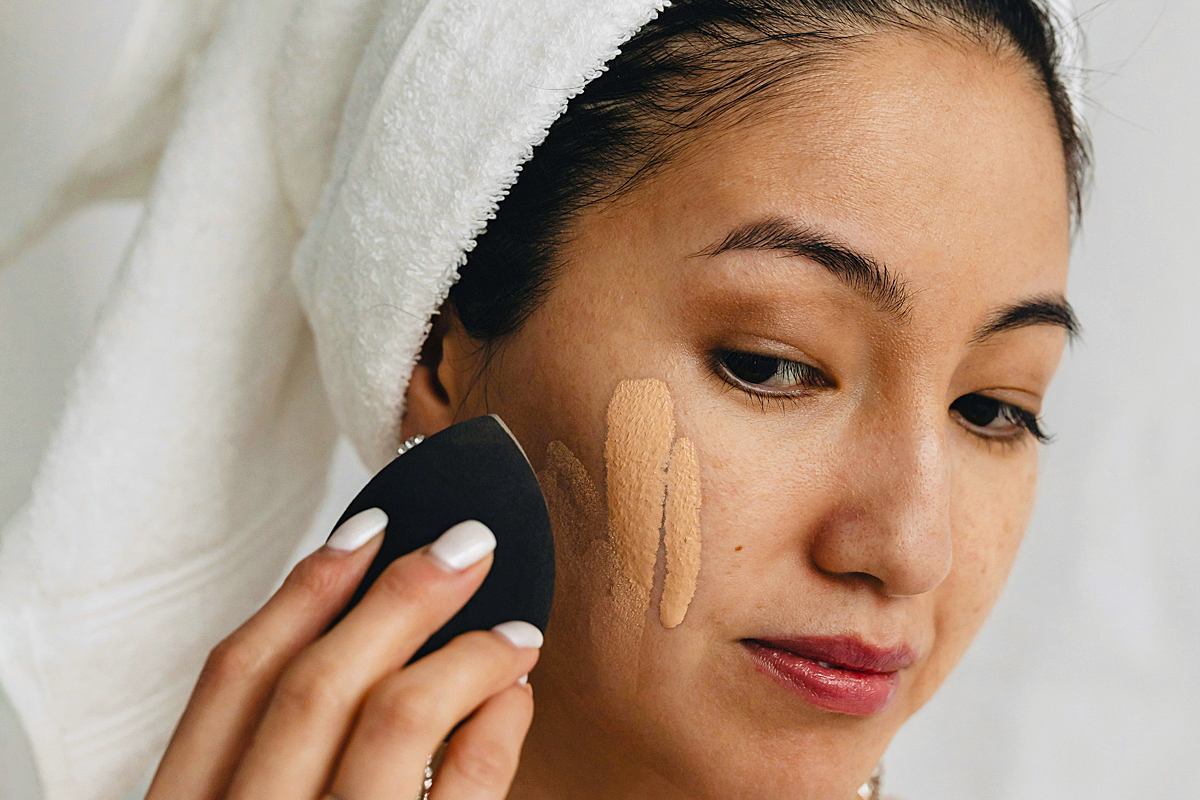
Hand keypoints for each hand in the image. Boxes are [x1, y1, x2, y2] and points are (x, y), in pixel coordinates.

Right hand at [147, 510, 539, 799]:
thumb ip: (267, 752)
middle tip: (465, 544)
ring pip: (393, 721)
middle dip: (397, 598)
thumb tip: (365, 632)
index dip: (302, 591)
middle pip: (313, 684)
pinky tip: (514, 701)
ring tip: (513, 631)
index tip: (368, 530)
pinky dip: (496, 731)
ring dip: (464, 655)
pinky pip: (465, 791)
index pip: (231, 678)